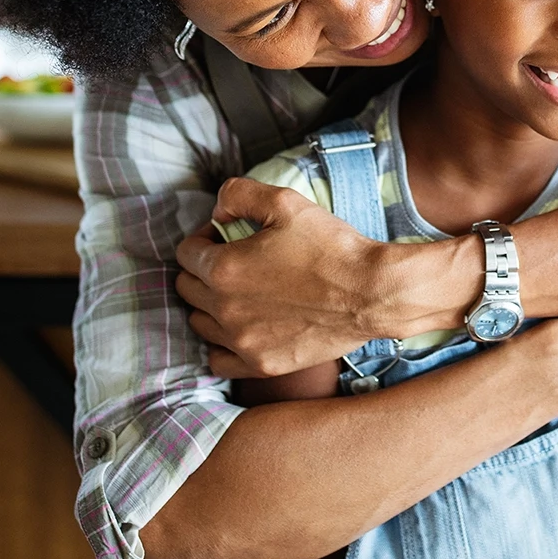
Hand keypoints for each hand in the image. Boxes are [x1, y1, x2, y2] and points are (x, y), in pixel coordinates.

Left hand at [175, 177, 396, 376]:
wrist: (371, 292)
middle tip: (235, 260)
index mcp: (224, 269)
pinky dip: (222, 342)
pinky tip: (242, 327)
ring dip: (210, 304)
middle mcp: (224, 309)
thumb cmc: (331, 246)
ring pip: (199, 323)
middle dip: (203, 269)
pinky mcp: (261, 364)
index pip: (186, 253)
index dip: (204, 238)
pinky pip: (218, 359)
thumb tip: (217, 211)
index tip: (227, 235)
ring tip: (240, 291)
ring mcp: (242, 341)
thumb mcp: (286, 201)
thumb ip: (238, 194)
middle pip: (187, 288)